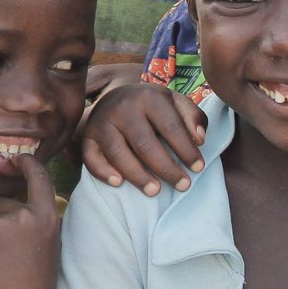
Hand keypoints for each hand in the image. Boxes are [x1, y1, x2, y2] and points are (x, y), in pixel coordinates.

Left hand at [0, 154, 59, 288]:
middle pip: (2, 203)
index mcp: (47, 215)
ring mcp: (1, 223)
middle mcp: (25, 214)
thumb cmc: (36, 279)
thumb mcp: (48, 242)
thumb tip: (8, 202)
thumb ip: (35, 218)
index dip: (27, 164)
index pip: (39, 177)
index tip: (18, 159)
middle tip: (9, 253)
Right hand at [79, 84, 205, 195]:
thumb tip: (200, 139)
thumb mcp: (175, 103)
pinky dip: (103, 172)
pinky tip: (119, 183)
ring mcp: (102, 121)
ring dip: (138, 175)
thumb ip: (193, 117)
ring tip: (155, 191)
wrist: (115, 98)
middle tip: (183, 186)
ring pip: (119, 153)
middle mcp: (123, 107)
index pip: (171, 127)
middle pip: (145, 144)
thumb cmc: (152, 107)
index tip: (198, 168)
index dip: (186, 150)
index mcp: (149, 97)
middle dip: (166, 168)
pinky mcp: (87, 136)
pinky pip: (91, 157)